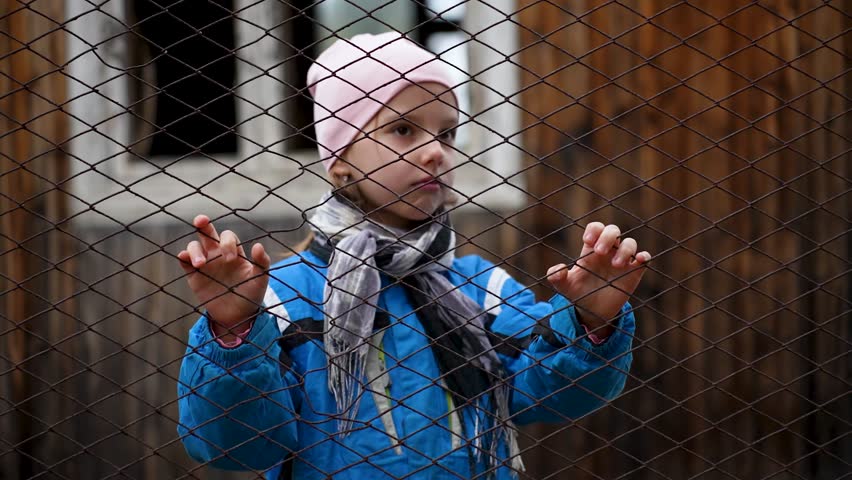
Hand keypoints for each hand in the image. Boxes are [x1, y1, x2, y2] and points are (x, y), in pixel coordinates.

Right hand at [177, 215, 270, 338]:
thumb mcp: (261, 279)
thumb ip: (262, 262)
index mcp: (234, 251)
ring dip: (194, 250)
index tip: (231, 259)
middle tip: (201, 221)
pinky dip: (183, 257)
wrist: (238, 316)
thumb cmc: (251, 293)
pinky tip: (184, 258)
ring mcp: (204, 263)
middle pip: (207, 233)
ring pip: (194, 246)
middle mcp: (217, 253)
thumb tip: (258, 246)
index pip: (228, 237)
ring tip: (201, 263)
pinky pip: (184, 262)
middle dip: (203, 224)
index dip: (227, 243)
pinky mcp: (193, 275)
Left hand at [546, 222, 650, 334]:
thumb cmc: (578, 293)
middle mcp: (608, 251)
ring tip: (616, 265)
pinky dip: (644, 256)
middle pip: (613, 230)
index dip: (594, 230)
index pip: (596, 228)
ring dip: (625, 249)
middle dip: (607, 236)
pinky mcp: (634, 272)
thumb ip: (556, 277)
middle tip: (600, 252)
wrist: (592, 311)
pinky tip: (639, 260)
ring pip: (630, 243)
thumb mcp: (564, 286)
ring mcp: (622, 260)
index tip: (588, 241)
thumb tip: (558, 269)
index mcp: (591, 250)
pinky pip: (644, 258)